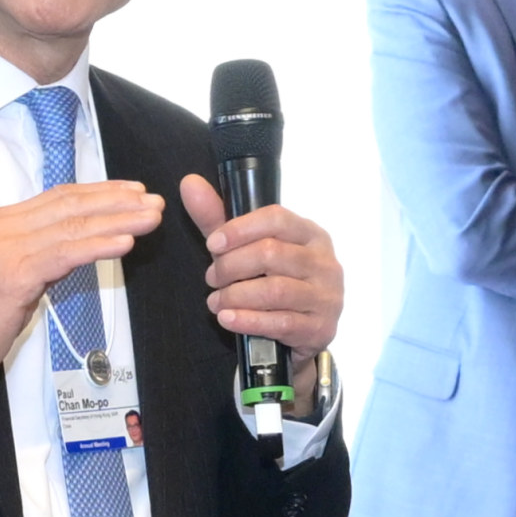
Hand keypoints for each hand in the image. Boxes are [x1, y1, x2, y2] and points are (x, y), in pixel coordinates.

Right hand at [0, 177, 170, 412]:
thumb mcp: (9, 275)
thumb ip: (39, 255)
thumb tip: (78, 246)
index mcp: (2, 223)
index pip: (60, 197)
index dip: (101, 192)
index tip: (134, 191)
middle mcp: (3, 228)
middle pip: (71, 206)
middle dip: (118, 201)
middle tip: (154, 201)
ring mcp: (7, 250)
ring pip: (74, 227)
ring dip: (119, 221)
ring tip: (150, 218)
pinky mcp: (14, 276)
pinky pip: (66, 254)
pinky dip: (99, 246)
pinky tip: (126, 242)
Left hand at [181, 176, 345, 359]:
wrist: (304, 332)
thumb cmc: (276, 282)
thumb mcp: (248, 248)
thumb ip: (219, 218)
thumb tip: (189, 183)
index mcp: (311, 234)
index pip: (277, 218)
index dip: (240, 229)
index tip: (212, 243)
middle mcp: (324, 262)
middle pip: (271, 254)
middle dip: (231, 266)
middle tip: (211, 278)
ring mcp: (326, 296)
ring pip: (275, 289)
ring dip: (236, 295)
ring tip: (215, 302)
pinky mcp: (320, 327)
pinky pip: (280, 322)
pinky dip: (248, 320)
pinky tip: (228, 318)